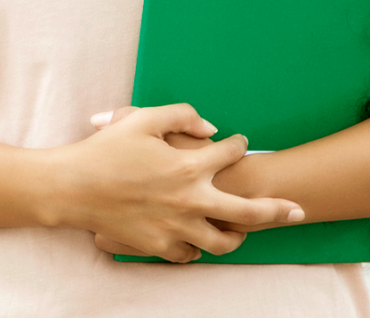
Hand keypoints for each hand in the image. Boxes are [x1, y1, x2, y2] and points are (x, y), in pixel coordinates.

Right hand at [59, 103, 303, 263]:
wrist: (72, 187)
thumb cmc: (106, 149)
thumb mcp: (143, 118)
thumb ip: (182, 116)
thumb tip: (212, 127)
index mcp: (188, 165)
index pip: (229, 153)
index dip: (239, 144)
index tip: (241, 141)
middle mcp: (190, 201)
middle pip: (249, 212)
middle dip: (278, 210)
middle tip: (297, 209)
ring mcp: (176, 228)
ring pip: (224, 242)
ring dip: (239, 234)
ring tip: (249, 230)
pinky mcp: (159, 246)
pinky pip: (191, 253)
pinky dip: (200, 245)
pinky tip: (202, 237)